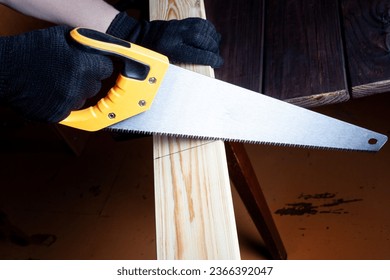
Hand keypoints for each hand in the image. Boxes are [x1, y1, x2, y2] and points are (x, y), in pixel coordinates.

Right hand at [0, 25, 112, 121]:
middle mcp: (77, 87)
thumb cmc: (28, 50)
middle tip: (71, 72)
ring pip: (83, 99)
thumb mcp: (59, 37)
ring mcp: (67, 103)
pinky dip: (64, 103)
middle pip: (96, 86)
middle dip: (88, 79)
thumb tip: (98, 50)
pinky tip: (51, 92)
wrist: (2, 70)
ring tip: (57, 81)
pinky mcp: (57, 115)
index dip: (99, 66)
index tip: (95, 66)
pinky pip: (70, 110)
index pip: (106, 69)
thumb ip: (84, 44)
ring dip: (76, 92)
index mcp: (81, 66)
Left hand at [107, 12, 222, 67]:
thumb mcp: (165, 64)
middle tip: (216, 55)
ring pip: (203, 29)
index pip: (197, 53)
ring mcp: (180, 26)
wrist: (143, 35)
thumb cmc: (154, 53)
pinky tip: (211, 35)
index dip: (211, 58)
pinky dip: (209, 29)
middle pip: (202, 39)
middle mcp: (176, 35)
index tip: (218, 62)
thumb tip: (200, 72)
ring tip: (215, 46)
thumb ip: (182, 66)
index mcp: (171, 49)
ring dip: (212, 38)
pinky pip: (200, 22)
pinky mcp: (182, 21)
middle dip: (213, 48)